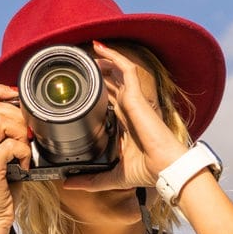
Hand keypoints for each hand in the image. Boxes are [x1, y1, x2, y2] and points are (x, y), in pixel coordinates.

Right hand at [0, 84, 30, 228]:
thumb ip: (7, 139)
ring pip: (1, 120)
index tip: (15, 98)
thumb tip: (27, 120)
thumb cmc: (2, 190)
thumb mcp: (2, 159)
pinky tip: (24, 165)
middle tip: (27, 135)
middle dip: (17, 115)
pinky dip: (23, 152)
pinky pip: (11, 145)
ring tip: (24, 149)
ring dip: (20, 132)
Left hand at [62, 41, 187, 191]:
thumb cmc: (147, 171)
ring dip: (104, 60)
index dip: (98, 93)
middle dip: (99, 73)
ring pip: (118, 73)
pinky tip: (100, 48)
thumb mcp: (112, 176)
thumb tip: (68, 185)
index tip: (82, 88)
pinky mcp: (137, 97)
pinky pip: (126, 69)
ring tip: (88, 50)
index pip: (110, 102)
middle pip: (113, 84)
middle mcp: (129, 110)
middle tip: (81, 64)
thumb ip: (90, 180)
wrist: (164, 168)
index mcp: (125, 125)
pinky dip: (114, 57)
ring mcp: (134, 102)